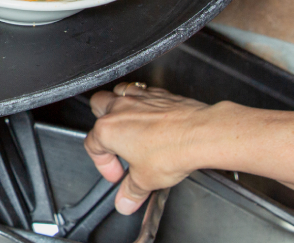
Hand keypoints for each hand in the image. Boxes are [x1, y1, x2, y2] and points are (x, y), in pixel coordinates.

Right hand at [85, 83, 209, 214]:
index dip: (103, 165)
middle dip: (101, 124)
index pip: (93, 146)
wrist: (200, 134)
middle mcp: (119, 108)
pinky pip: (142, 92)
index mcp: (107, 129)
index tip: (118, 176)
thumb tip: (125, 201)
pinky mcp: (158, 94)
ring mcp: (139, 97)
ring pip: (117, 93)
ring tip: (128, 124)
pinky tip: (152, 117)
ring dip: (119, 106)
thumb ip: (131, 192)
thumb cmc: (171, 150)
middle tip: (115, 143)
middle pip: (97, 106)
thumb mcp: (146, 180)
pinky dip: (142, 103)